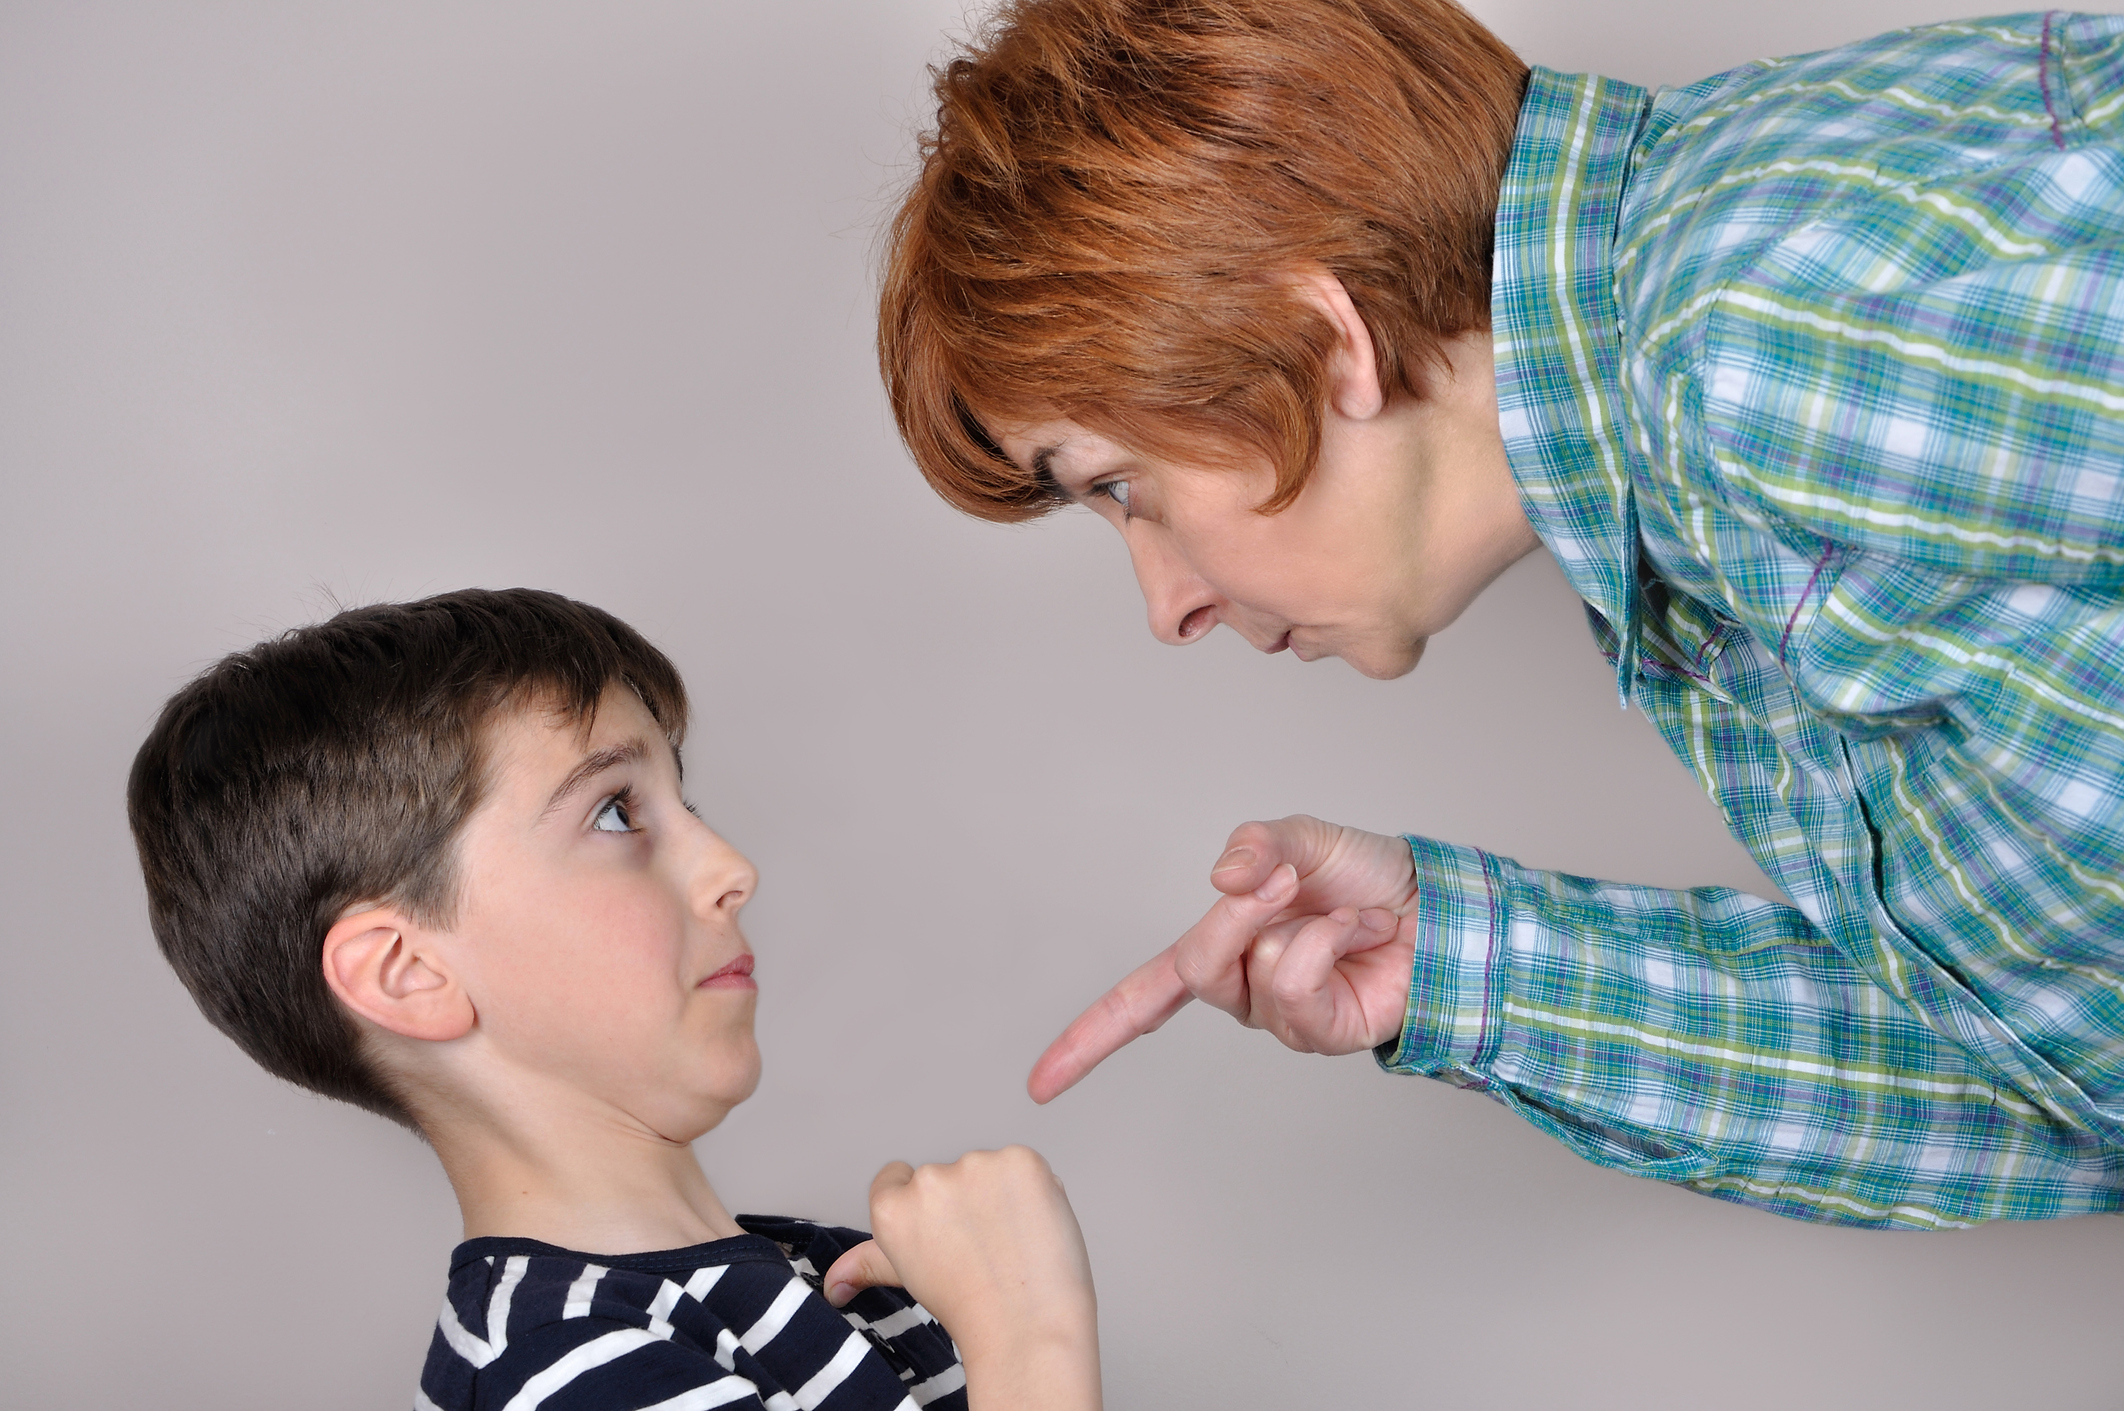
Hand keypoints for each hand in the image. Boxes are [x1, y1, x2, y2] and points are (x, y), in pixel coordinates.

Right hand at [824, 1147, 1099, 1410]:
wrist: (1025, 1326)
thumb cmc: (971, 1308)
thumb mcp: (909, 1279)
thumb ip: (867, 1265)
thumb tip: (833, 1285)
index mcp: (892, 1207)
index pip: (897, 1178)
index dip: (925, 1206)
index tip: (943, 1231)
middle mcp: (928, 1179)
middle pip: (947, 1175)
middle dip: (966, 1202)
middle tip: (983, 1248)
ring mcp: (977, 1166)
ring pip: (988, 1170)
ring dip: (1002, 1194)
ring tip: (1012, 1242)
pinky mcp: (1020, 1161)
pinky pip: (1024, 1166)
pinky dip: (1035, 1190)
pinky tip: (1035, 1225)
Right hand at [1028, 815, 1419, 1101]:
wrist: (1435, 901)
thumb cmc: (1364, 875)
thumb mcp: (1300, 839)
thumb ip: (1256, 847)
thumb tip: (1223, 879)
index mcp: (1218, 952)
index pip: (1138, 1000)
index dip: (1087, 1040)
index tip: (1039, 1083)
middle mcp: (1242, 991)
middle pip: (1198, 965)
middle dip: (1238, 915)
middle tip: (1285, 881)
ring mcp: (1281, 1017)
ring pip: (1257, 970)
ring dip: (1304, 924)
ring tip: (1344, 913)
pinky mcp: (1324, 1032)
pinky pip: (1301, 984)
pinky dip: (1331, 941)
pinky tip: (1361, 932)